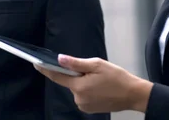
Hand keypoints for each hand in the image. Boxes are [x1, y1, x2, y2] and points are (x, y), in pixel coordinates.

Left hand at [34, 54, 152, 113]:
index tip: (36, 63)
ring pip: (77, 89)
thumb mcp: (97, 65)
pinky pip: (83, 96)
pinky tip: (100, 88)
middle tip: (93, 71)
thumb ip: (76, 63)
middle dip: (77, 75)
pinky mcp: (89, 109)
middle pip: (70, 82)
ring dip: (84, 83)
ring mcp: (83, 105)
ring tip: (100, 81)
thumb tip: (60, 59)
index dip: (45, 69)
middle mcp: (78, 98)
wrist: (133, 94)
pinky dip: (88, 90)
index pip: (57, 77)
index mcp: (79, 86)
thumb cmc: (117, 77)